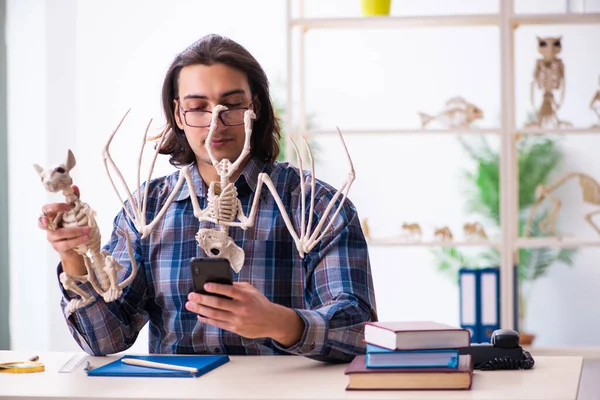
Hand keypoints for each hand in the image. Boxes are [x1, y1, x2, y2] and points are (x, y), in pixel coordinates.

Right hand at [38, 185, 86, 274]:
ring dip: (75, 231)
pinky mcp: (58, 247)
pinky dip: (77, 240)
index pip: (45, 210)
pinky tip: (86, 237)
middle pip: (42, 223)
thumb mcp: (75, 213)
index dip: (54, 207)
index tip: (67, 206)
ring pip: (59, 234)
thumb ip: (74, 200)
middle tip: (65, 214)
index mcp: (51, 217)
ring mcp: (52, 238)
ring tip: (87, 230)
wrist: (75, 247)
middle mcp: (48, 227)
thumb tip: (74, 187)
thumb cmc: (73, 227)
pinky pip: (66, 244)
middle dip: (51, 219)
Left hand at [185, 282, 303, 346]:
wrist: (272, 321)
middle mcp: (241, 308)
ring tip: (190, 305)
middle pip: (218, 303)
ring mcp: (238, 320)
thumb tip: (218, 283)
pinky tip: (200, 315)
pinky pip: (218, 324)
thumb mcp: (251, 291)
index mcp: (246, 296)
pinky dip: (207, 319)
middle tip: (192, 295)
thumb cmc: (259, 303)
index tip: (204, 285)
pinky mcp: (235, 329)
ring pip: (215, 314)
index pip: (229, 290)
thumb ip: (237, 287)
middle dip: (202, 299)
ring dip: (200, 309)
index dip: (216, 288)